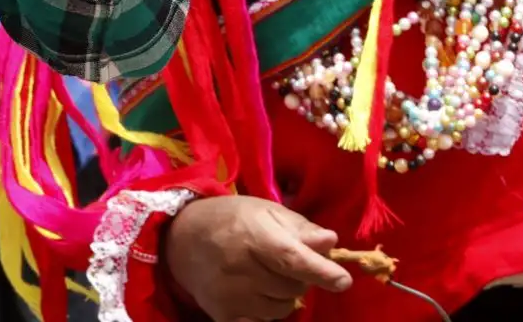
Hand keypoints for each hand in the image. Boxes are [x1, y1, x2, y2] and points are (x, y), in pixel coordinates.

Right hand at [166, 196, 351, 321]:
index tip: (342, 280)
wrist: (180, 239)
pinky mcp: (223, 315)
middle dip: (299, 278)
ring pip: (282, 309)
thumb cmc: (230, 219)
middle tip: (283, 263)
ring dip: (283, 296)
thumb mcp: (265, 212)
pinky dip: (266, 312)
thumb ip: (300, 228)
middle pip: (293, 287)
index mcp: (253, 236)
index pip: (292, 258)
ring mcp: (230, 296)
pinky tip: (254, 294)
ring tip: (266, 277)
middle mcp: (241, 268)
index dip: (320, 271)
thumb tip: (331, 241)